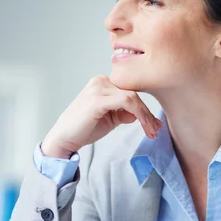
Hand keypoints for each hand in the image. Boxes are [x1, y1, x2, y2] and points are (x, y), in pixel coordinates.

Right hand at [41, 75, 161, 157]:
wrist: (64, 139)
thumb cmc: (84, 129)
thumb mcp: (111, 119)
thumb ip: (125, 112)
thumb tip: (139, 114)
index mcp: (104, 83)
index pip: (131, 91)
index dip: (146, 108)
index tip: (155, 124)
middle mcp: (101, 81)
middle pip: (134, 93)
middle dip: (148, 113)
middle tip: (156, 130)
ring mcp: (98, 88)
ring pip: (133, 97)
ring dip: (146, 116)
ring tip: (152, 131)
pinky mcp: (97, 99)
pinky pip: (127, 102)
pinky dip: (139, 114)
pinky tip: (144, 126)